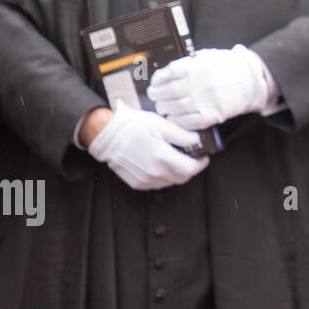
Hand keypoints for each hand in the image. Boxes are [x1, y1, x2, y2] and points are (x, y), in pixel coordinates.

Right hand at [87, 103, 210, 189]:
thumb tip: (197, 141)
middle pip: (182, 177)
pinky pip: (157, 184)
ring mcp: (145, 179)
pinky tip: (161, 165)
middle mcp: (154, 172)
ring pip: (171, 182)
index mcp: (162, 157)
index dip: (200, 163)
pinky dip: (164, 176)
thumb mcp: (160, 124)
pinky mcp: (137, 182)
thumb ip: (182, 135)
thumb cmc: (131, 127)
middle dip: (190, 168)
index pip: (191, 168)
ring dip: (177, 173)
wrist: (106, 135)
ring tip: (175, 159)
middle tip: (191, 157)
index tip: (203, 157)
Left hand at [147, 45, 271, 129]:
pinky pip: (187, 121)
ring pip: (175, 108)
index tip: (155, 82)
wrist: (252, 82)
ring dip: (164, 108)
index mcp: (198, 67)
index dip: (157, 79)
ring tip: (162, 107)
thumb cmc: (230, 68)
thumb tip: (169, 71)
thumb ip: (190, 62)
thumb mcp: (210, 57)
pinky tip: (174, 117)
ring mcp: (206, 100)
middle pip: (167, 92)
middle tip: (155, 95)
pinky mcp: (212, 115)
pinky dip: (177, 120)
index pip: (168, 74)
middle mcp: (200, 83)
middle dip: (157, 95)